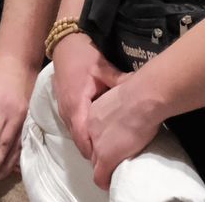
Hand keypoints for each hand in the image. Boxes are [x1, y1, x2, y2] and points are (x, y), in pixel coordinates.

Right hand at [51, 32, 122, 158]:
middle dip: (92, 151)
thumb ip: (119, 82)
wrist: (65, 44)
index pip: (82, 136)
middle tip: (111, 160)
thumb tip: (141, 88)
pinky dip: (84, 133)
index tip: (107, 160)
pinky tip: (98, 135)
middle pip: (78, 139)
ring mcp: (63, 109)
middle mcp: (66, 110)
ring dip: (88, 143)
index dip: (93, 150)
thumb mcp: (103, 68)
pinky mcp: (64, 106)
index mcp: (76, 103)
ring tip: (107, 151)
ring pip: (75, 134)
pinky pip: (73, 126)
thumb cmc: (83, 55)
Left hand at [86, 72, 167, 188]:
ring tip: (114, 168)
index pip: (93, 131)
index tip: (112, 140)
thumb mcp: (124, 84)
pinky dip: (104, 181)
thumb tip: (132, 82)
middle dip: (100, 152)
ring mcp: (98, 143)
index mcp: (94, 111)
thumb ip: (122, 87)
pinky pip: (100, 175)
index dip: (102, 138)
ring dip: (103, 166)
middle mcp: (91, 127)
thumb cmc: (139, 88)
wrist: (141, 98)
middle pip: (91, 147)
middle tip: (114, 155)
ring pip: (95, 162)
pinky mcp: (106, 156)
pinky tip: (110, 182)